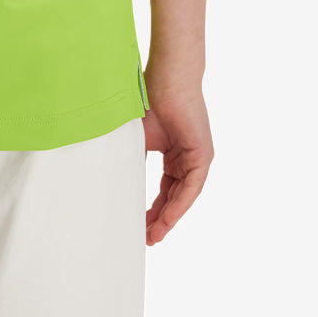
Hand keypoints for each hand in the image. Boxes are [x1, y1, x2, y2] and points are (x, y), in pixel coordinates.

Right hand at [141, 72, 213, 245]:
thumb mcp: (137, 138)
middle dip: (159, 219)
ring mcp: (197, 158)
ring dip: (168, 218)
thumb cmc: (149, 100)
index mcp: (174, 153)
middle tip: (145, 238)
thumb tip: (115, 182)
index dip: (152, 208)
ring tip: (152, 236)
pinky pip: (191, 189)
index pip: (164, 188)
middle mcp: (187, 158)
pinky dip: (178, 206)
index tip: (139, 225)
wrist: (166, 80)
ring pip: (183, 197)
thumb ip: (132, 160)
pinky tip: (165, 220)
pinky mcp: (203, 157)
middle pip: (174, 197)